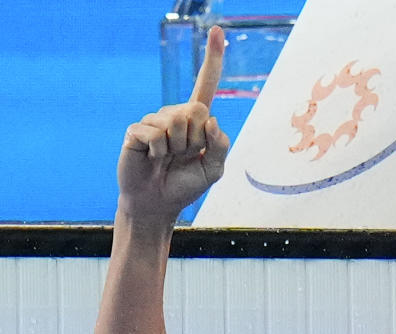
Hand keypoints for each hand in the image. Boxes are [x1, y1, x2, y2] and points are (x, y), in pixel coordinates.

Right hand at [117, 26, 229, 227]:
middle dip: (196, 139)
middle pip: (197, 110)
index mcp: (197, 122)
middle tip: (184, 155)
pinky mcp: (137, 130)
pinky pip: (156, 133)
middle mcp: (176, 115)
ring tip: (167, 158)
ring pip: (177, 122)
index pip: (206, 86)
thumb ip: (220, 145)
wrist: (158, 203)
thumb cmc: (186, 185)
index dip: (213, 60)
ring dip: (177, 147)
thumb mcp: (214, 169)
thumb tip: (210, 119)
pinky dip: (159, 151)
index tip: (219, 31)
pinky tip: (153, 158)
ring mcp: (155, 121)